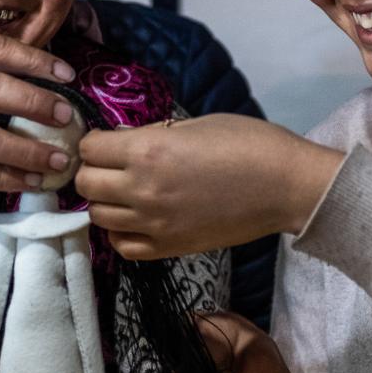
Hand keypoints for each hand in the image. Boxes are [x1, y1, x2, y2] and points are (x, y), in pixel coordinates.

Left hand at [77, 115, 342, 259]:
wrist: (285, 186)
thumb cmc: (247, 143)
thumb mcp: (194, 124)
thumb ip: (153, 135)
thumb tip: (125, 142)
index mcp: (148, 150)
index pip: (90, 148)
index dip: (95, 141)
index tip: (107, 141)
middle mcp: (142, 188)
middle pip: (86, 184)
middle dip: (93, 170)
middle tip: (112, 166)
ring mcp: (154, 223)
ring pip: (98, 217)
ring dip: (104, 202)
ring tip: (123, 192)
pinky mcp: (169, 248)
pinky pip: (122, 246)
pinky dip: (120, 233)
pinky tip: (134, 219)